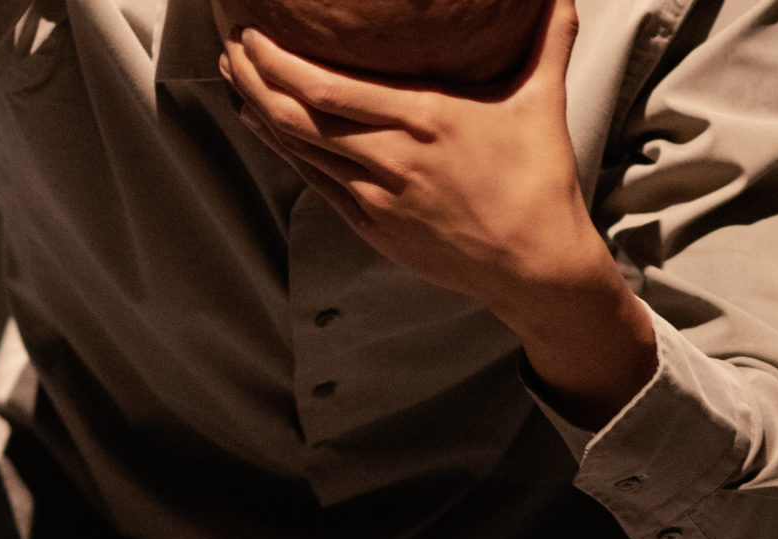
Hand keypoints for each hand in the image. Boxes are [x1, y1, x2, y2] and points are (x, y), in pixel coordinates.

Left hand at [219, 0, 616, 318]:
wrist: (534, 264)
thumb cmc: (537, 181)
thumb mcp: (542, 101)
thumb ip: (548, 39)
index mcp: (426, 118)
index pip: (328, 87)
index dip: (277, 62)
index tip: (253, 33)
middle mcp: (392, 157)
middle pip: (297, 115)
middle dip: (253, 77)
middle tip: (230, 45)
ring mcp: (376, 197)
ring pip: (298, 148)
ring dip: (258, 110)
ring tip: (234, 78)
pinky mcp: (371, 225)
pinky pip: (314, 180)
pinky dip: (282, 149)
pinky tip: (263, 126)